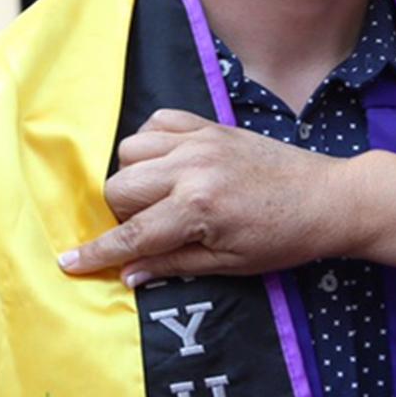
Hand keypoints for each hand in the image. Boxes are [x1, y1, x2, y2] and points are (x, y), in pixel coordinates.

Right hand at [61, 109, 361, 283]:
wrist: (327, 198)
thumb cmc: (283, 239)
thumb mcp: (229, 265)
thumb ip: (173, 264)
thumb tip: (126, 273)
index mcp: (198, 208)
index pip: (132, 234)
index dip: (97, 252)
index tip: (67, 262)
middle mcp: (191, 168)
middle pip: (119, 187)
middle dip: (119, 215)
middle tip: (147, 231)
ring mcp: (199, 141)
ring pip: (130, 151)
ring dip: (132, 178)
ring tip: (158, 199)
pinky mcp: (210, 126)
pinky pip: (157, 123)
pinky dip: (150, 143)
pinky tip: (165, 165)